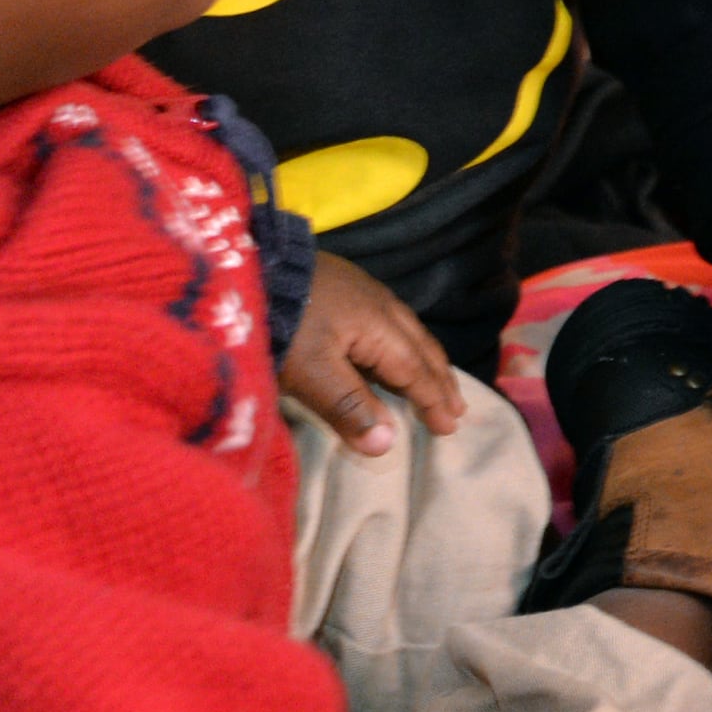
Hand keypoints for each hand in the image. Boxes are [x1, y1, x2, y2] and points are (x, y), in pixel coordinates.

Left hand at [280, 250, 464, 454]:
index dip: (432, 399)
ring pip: (408, 330)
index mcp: (379, 328)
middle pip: (421, 347)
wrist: (252, 266)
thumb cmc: (283, 326)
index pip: (415, 371)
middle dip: (440, 379)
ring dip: (426, 360)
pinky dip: (405, 343)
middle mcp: (381, 306)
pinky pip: (392, 320)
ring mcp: (363, 291)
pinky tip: (395, 348)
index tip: (451, 427)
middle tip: (458, 407)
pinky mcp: (345, 285)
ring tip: (436, 380)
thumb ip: (349, 408)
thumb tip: (388, 445)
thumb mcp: (311, 374)